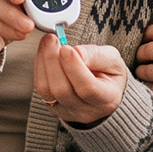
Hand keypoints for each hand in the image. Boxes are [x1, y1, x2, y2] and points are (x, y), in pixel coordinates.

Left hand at [33, 0, 123, 125]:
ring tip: (48, 43)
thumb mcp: (113, 60)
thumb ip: (96, 56)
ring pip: (47, 90)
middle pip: (62, 90)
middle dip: (53, 61)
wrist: (104, 90)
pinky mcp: (53, 107)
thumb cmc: (110, 74)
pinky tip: (44, 54)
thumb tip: (76, 52)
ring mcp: (67, 111)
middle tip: (51, 39)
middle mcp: (86, 110)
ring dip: (43, 62)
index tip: (66, 48)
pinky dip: (40, 68)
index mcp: (107, 99)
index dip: (74, 67)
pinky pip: (41, 89)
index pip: (87, 88)